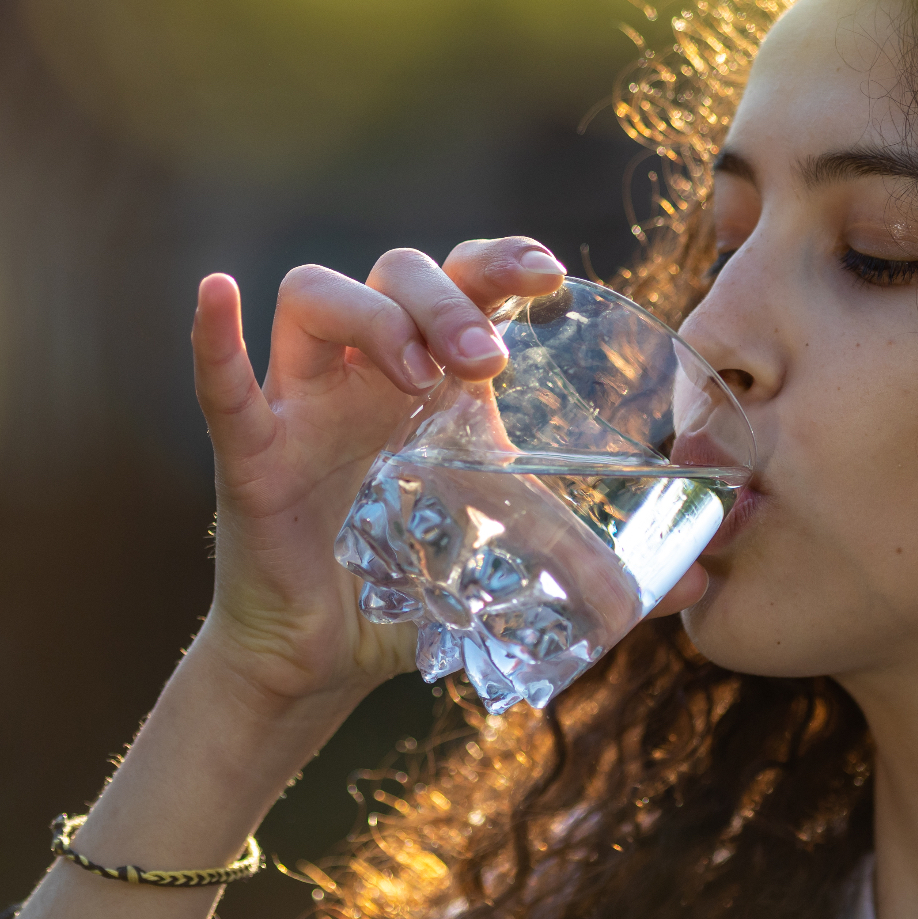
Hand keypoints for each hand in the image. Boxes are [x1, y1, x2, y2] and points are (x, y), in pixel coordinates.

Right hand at [187, 237, 567, 709]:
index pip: (465, 279)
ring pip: (316, 293)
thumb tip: (704, 587)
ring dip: (375, 320)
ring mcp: (303, 401)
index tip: (548, 274)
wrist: (332, 660)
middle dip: (448, 301)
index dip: (500, 258)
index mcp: (435, 376)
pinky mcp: (251, 453)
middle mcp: (368, 369)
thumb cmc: (416, 586)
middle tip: (490, 363)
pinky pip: (224, 383)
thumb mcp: (514, 564)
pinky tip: (217, 293)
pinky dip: (214, 339)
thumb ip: (595, 565)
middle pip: (396, 270)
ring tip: (420, 382)